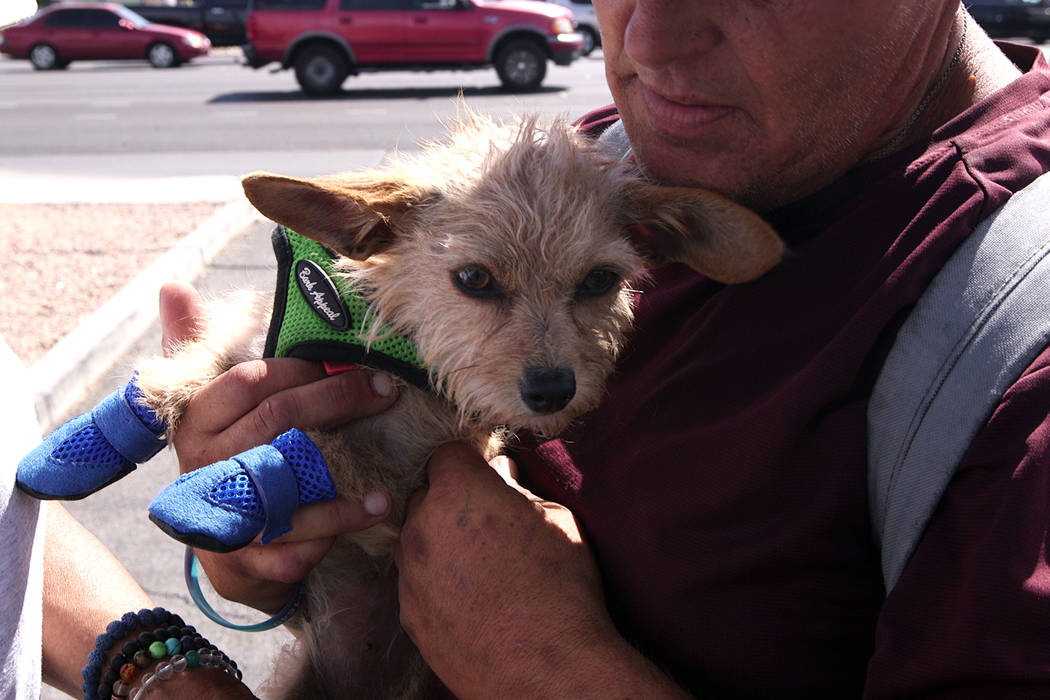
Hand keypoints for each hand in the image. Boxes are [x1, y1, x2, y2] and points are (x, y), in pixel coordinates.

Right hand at [159, 282, 396, 613]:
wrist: (229, 546)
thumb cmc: (233, 457)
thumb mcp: (215, 404)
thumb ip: (204, 348)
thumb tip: (172, 289)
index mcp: (196, 421)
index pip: (249, 379)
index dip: (304, 366)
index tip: (352, 360)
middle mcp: (204, 465)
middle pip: (277, 422)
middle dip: (337, 401)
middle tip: (385, 391)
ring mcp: (223, 512)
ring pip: (287, 485)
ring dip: (345, 477)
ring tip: (392, 469)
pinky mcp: (245, 559)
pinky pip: (294, 542)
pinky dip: (337, 526)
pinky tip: (375, 509)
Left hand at [396, 443, 683, 698]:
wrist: (547, 668)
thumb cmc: (561, 588)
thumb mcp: (556, 521)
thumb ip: (519, 491)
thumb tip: (503, 474)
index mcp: (458, 492)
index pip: (447, 454)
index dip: (469, 462)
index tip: (486, 475)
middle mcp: (422, 527)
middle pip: (425, 496)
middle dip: (451, 502)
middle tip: (487, 523)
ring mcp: (410, 573)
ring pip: (416, 541)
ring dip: (439, 543)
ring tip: (480, 566)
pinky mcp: (409, 614)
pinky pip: (416, 583)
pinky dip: (436, 583)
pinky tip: (471, 598)